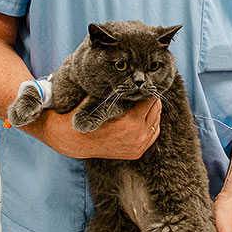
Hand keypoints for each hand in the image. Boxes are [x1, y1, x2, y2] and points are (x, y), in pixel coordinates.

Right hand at [22, 97, 160, 159]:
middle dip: (149, 99)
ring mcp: (138, 146)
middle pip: (155, 110)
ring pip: (156, 121)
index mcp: (131, 123)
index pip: (150, 100)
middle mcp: (137, 136)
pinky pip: (153, 133)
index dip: (146, 90)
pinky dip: (151, 124)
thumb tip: (135, 78)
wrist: (75, 141)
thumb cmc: (87, 115)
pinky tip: (143, 116)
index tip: (142, 85)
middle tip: (142, 91)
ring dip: (151, 111)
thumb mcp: (102, 99)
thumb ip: (119, 91)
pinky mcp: (137, 152)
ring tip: (142, 102)